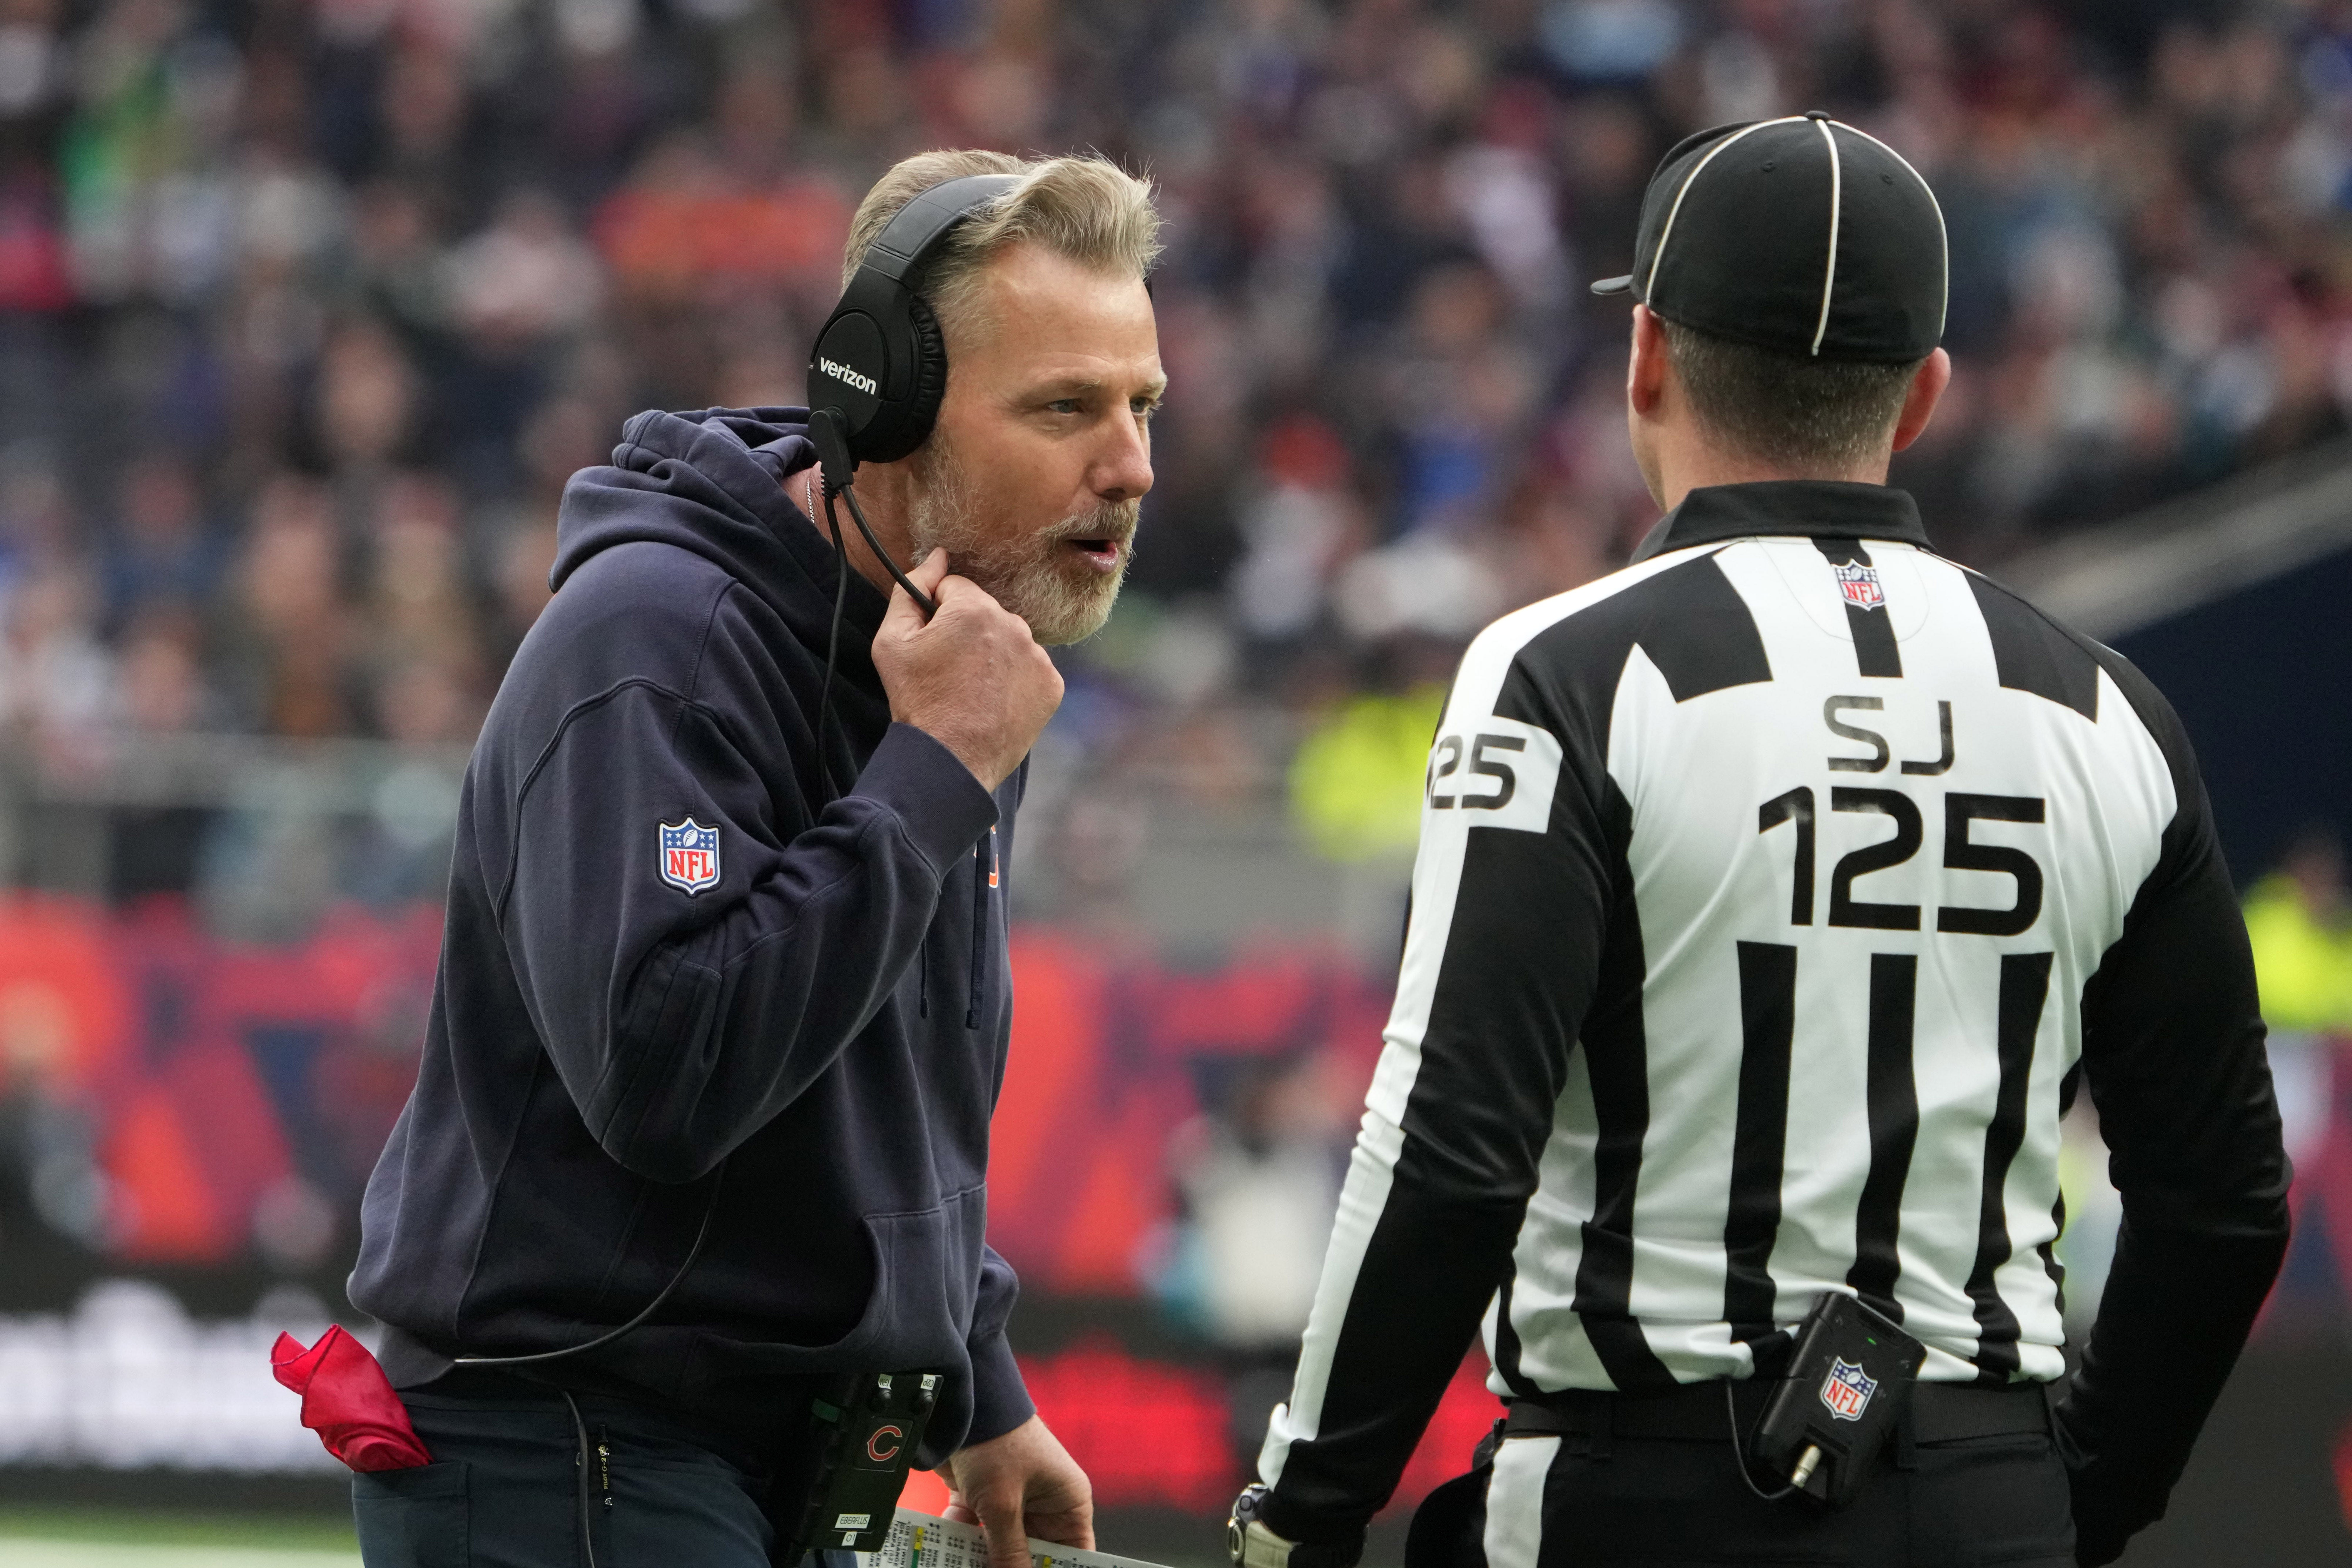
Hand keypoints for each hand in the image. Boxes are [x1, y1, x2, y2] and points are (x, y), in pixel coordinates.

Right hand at [872, 549, 1063, 791]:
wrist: (949, 760)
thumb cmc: (916, 700)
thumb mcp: (892, 640)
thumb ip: (911, 588)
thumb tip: (936, 555)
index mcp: (975, 608)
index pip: (954, 589)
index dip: (937, 614)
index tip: (931, 643)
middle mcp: (1015, 625)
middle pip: (985, 613)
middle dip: (967, 632)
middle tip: (948, 671)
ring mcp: (1038, 656)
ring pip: (1010, 639)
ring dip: (992, 654)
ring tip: (971, 689)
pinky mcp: (1052, 685)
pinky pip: (1030, 667)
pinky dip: (1014, 679)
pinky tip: (994, 700)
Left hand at [936, 1415, 1092, 1567]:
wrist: (959, 1405)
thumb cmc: (997, 1444)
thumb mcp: (1004, 1505)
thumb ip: (1009, 1552)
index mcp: (1067, 1503)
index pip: (1074, 1555)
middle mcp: (1044, 1504)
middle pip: (1032, 1556)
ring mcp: (1012, 1501)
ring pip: (1000, 1548)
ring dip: (980, 1560)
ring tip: (960, 1565)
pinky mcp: (982, 1498)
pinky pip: (975, 1533)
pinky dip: (960, 1543)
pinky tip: (942, 1552)